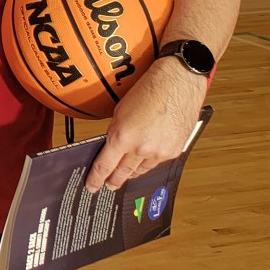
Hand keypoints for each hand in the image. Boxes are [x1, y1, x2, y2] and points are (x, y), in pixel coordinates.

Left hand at [84, 57, 204, 192]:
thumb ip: (115, 133)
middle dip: (114, 180)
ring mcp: (159, 152)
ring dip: (132, 172)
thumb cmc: (149, 90)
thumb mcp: (121, 111)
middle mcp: (141, 148)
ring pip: (141, 170)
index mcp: (123, 137)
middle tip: (108, 186)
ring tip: (125, 175)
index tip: (92, 186)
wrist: (178, 83)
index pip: (105, 165)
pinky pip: (157, 163)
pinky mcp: (174, 151)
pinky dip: (149, 162)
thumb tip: (112, 147)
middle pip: (123, 173)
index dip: (96, 178)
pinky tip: (145, 160)